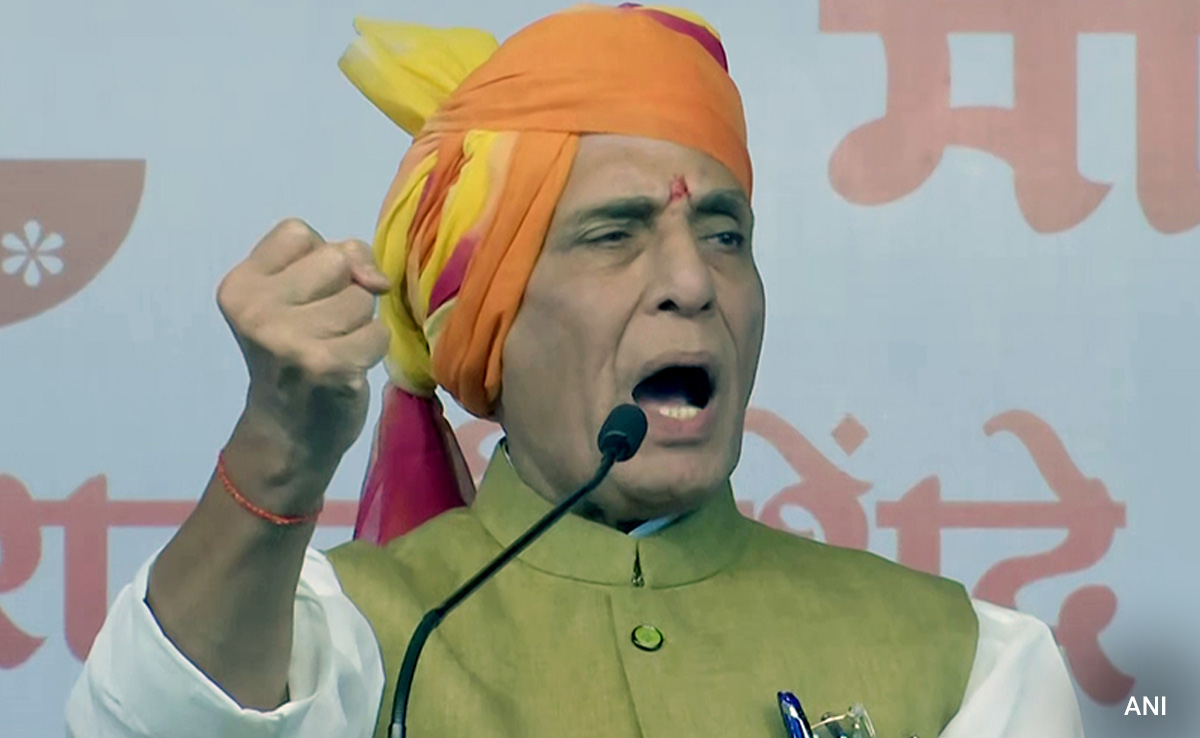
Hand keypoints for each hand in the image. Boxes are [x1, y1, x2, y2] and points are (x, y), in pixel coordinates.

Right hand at [217, 218, 390, 477]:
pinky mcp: (325, 365)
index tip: (305, 297)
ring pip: (362, 298)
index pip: (298, 232)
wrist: (289, 433)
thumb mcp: (298, 295)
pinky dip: (372, 350)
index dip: (318, 259)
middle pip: (337, 261)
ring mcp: (288, 339)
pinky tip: (346, 367)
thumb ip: (337, 260)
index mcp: (240, 285)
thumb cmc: (297, 353)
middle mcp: (255, 310)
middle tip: (322, 327)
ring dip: (360, 323)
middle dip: (344, 290)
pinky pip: (377, 333)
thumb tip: (375, 279)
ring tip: (334, 347)